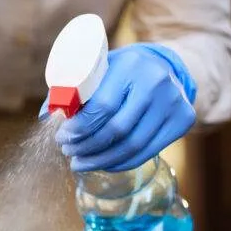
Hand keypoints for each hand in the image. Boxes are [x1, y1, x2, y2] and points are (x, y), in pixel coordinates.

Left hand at [42, 43, 196, 172]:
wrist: (162, 66)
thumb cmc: (119, 71)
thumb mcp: (96, 70)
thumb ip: (71, 91)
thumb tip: (47, 116)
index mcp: (130, 65)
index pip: (101, 107)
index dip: (79, 128)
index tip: (62, 138)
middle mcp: (157, 82)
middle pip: (116, 130)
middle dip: (87, 146)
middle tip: (69, 153)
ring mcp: (173, 102)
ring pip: (132, 145)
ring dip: (101, 160)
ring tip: (80, 163)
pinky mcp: (183, 120)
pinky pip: (147, 152)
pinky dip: (121, 163)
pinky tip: (104, 164)